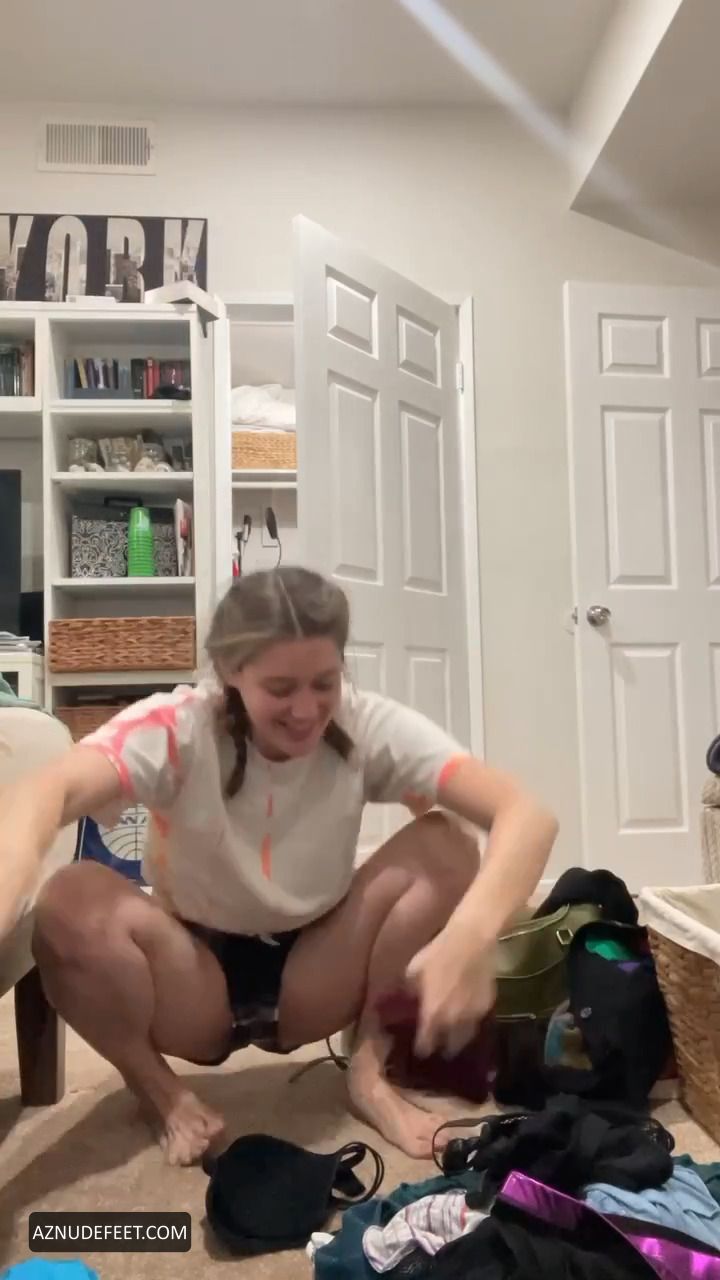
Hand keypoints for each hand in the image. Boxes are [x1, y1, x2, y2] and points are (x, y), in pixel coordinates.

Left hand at [405, 924, 495, 1059]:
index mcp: (432, 1013)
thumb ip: (411, 989)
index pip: (426, 1042)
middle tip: (441, 1048)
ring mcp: (473, 1014)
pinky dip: (472, 1020)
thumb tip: (409, 996)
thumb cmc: (438, 952)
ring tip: (457, 1038)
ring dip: (460, 1038)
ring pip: (467, 1036)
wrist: (470, 941)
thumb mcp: (414, 969)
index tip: (421, 1050)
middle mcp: (453, 1020)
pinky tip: (469, 1014)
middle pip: (450, 1046)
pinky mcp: (488, 1004)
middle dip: (444, 1048)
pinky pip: (479, 1019)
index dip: (423, 1047)